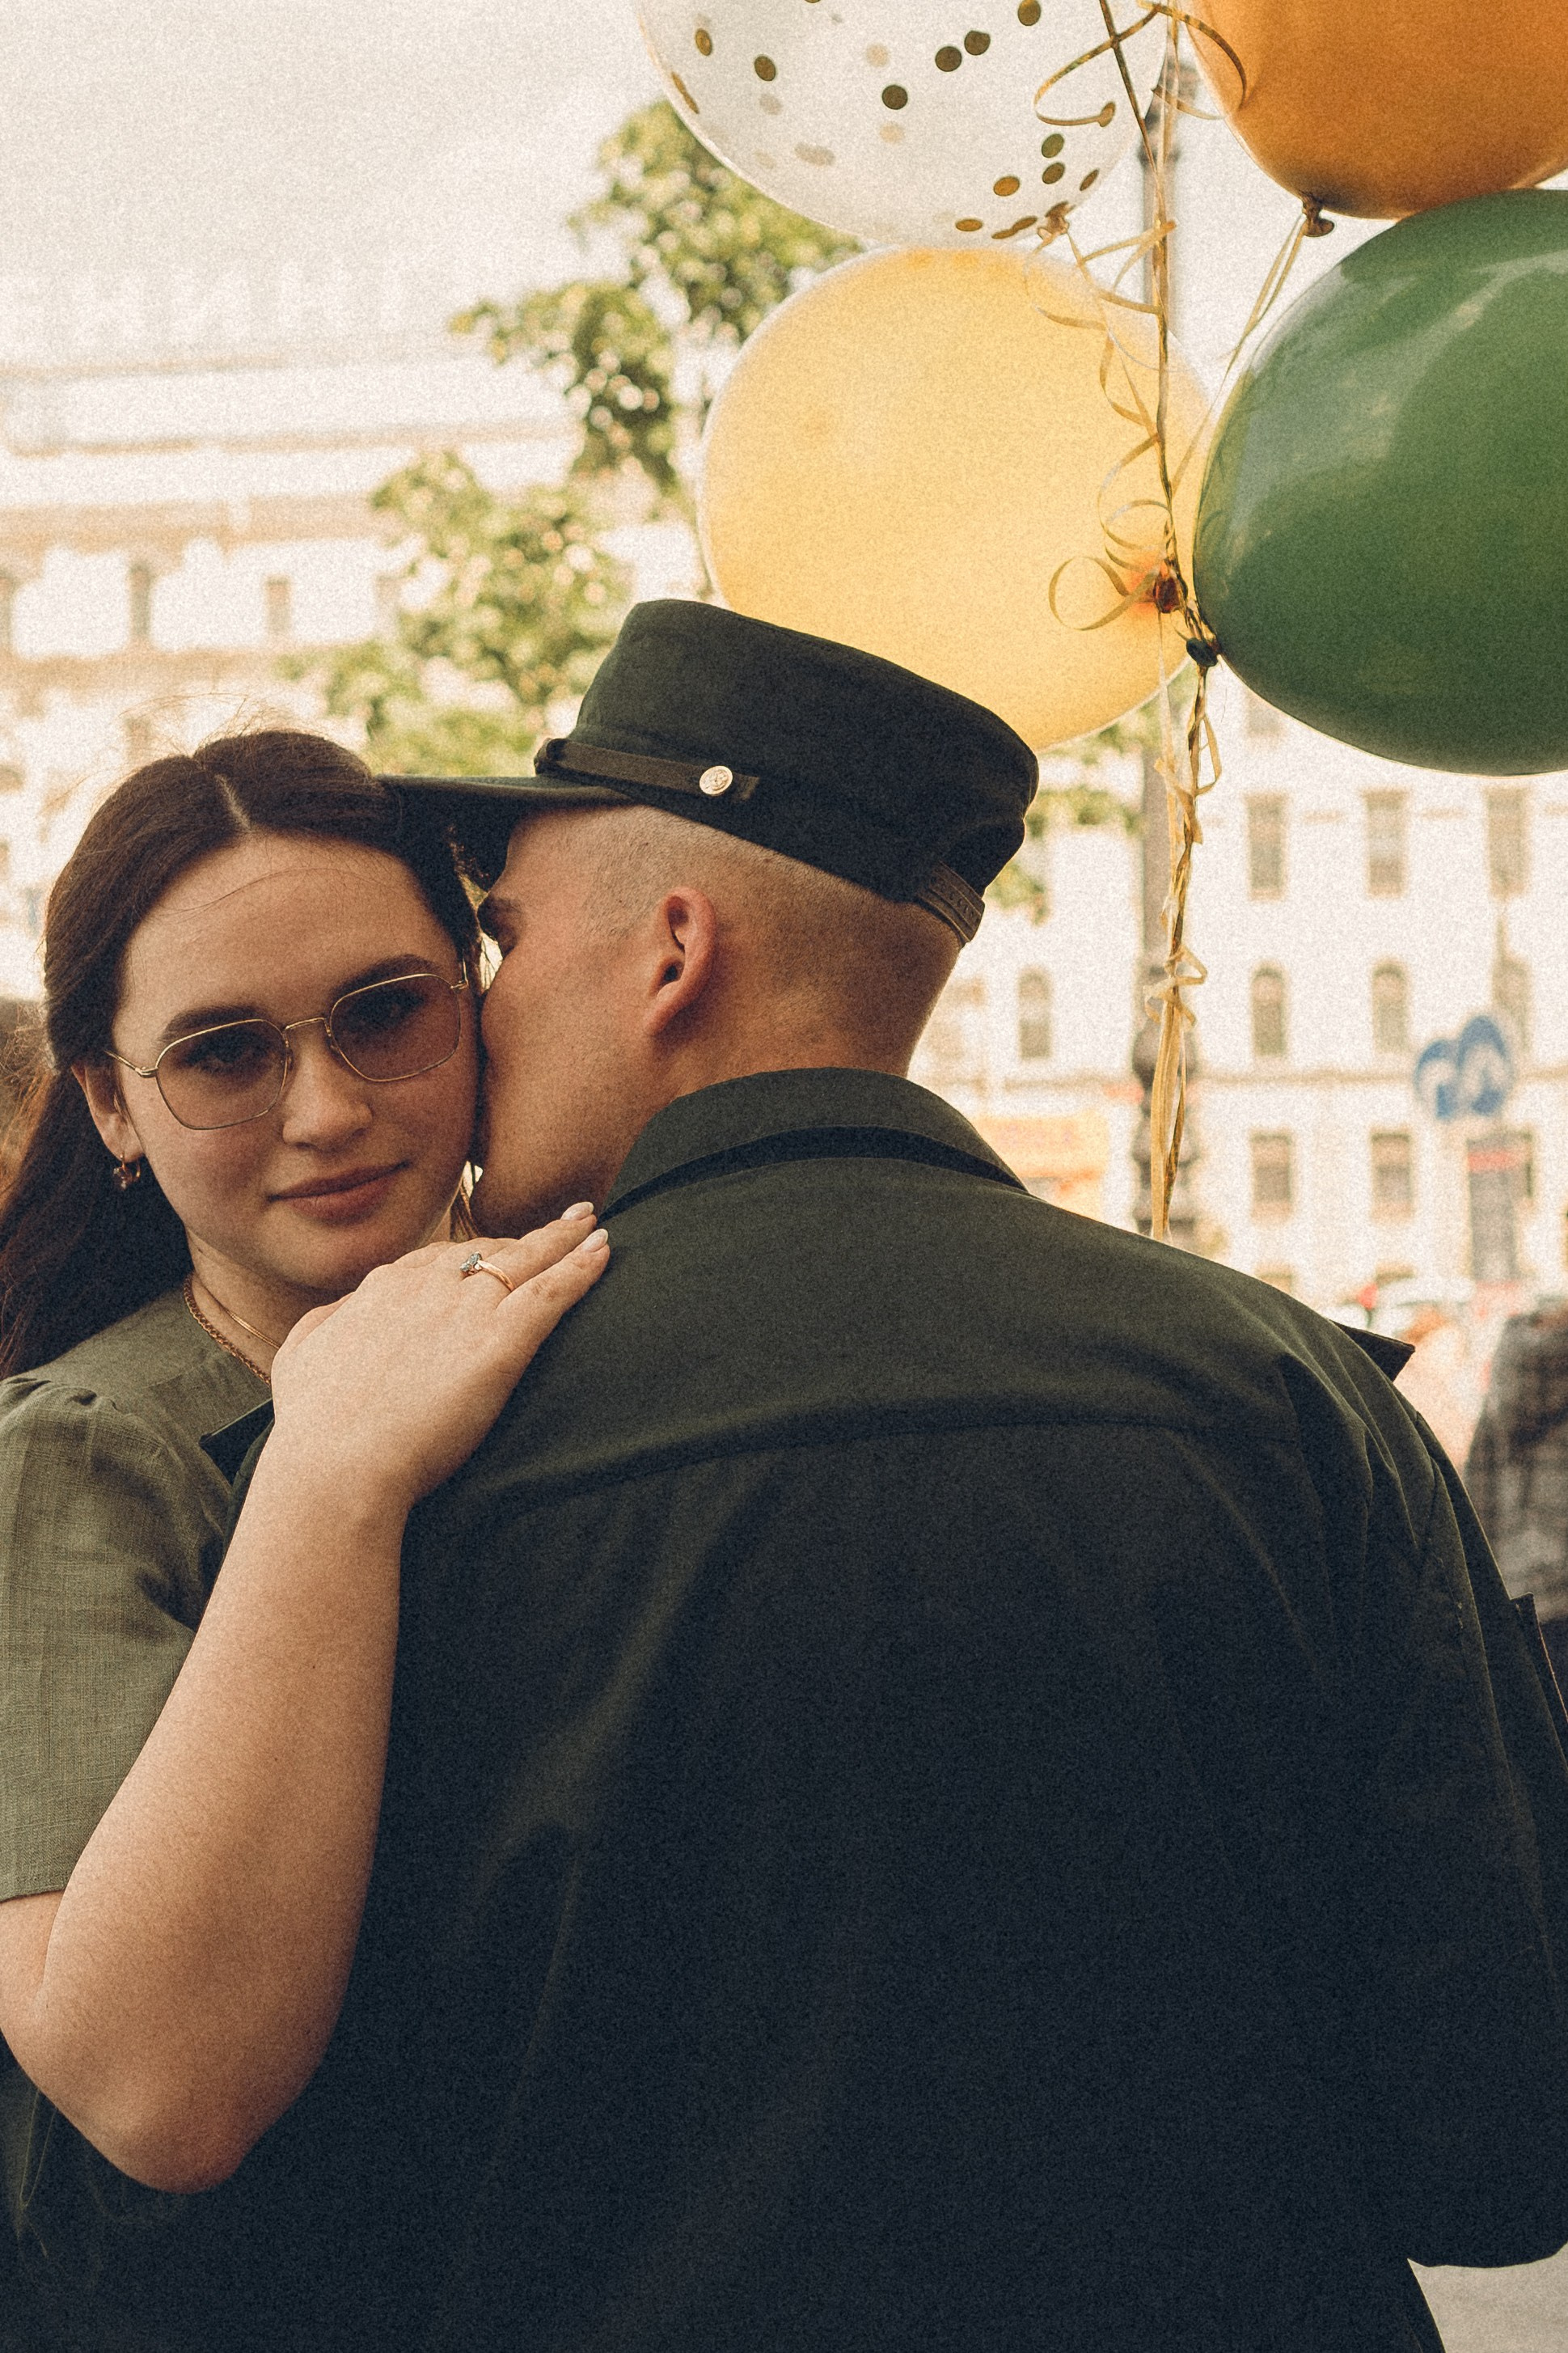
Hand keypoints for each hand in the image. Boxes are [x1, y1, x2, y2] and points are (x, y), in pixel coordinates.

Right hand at [265, 1207, 608, 1514]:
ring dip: (563, 1239)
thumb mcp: (300, 1357)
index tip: (492, 1253)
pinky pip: (552, 1291)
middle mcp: (426, 1287)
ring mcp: (466, 1310)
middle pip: (486, 1250)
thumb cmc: (313, 1425)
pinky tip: (604, 1251)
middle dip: (524, 1238)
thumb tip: (340, 1311)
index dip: (471, 1256)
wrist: (336, 1463)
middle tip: (558, 1226)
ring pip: (526, 1259)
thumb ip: (326, 1324)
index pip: (438, 1260)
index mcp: (383, 1290)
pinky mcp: (500, 1342)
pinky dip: (582, 1267)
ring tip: (591, 1225)